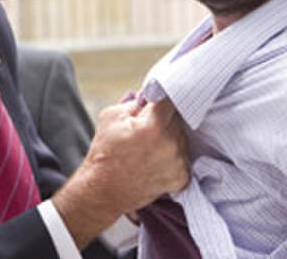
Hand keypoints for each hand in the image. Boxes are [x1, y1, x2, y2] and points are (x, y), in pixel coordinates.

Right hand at [53, 98, 188, 247]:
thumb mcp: (112, 116)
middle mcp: (170, 143)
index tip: (158, 101)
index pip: (170, 99)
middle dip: (163, 120)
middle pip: (176, 119)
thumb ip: (135, 102)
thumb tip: (150, 97)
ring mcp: (178, 162)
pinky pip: (183, 158)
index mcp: (154, 125)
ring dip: (169, 139)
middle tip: (145, 130)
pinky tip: (155, 162)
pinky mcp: (182, 178)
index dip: (162, 99)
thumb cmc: (105, 152)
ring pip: (180, 138)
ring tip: (149, 149)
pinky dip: (172, 158)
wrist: (104, 190)